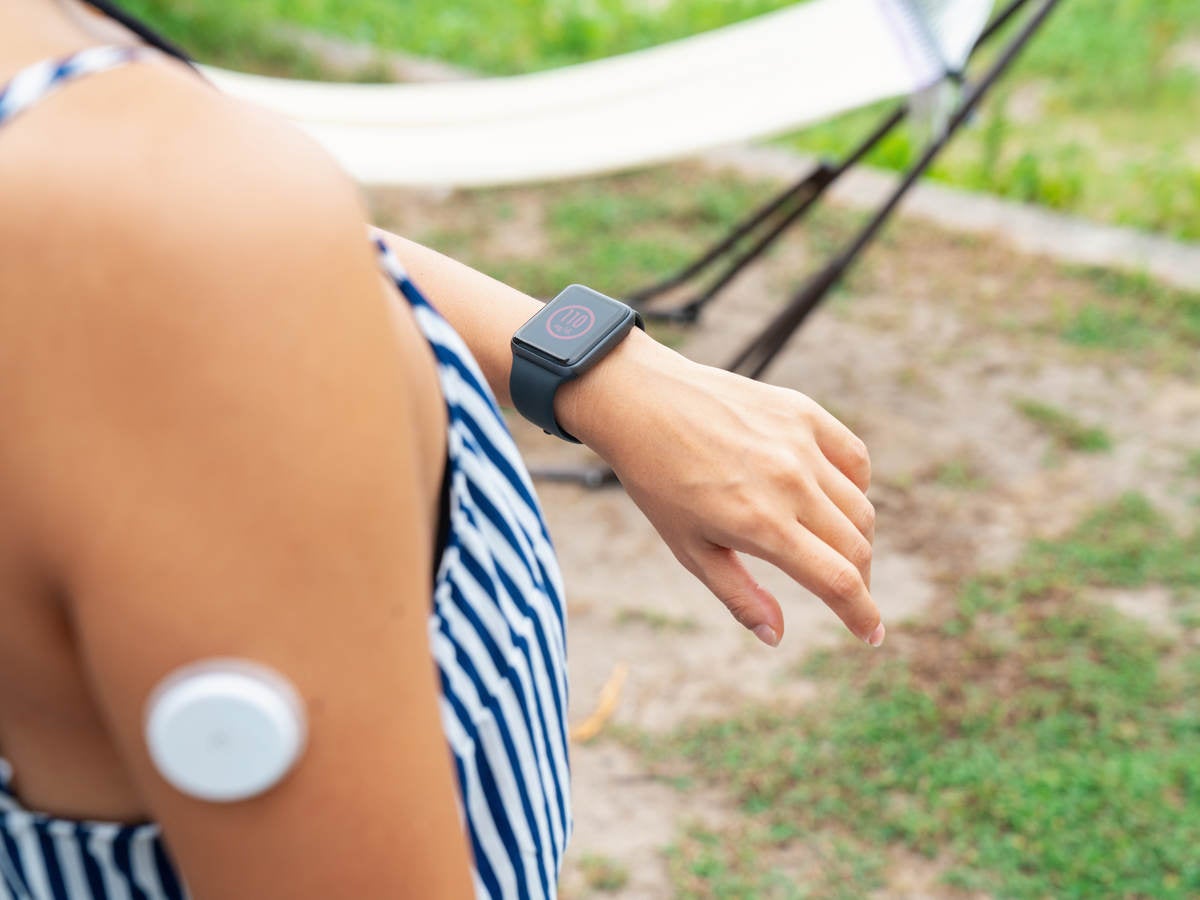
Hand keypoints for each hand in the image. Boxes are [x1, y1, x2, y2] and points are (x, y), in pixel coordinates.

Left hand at [559, 331, 882, 647]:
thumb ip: (738, 596)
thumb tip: (775, 636)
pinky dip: (857, 486)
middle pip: (856, 547)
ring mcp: (800, 444)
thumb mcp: (690, 550)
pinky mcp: (803, 413)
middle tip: (848, 595)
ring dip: (857, 539)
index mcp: (761, 525)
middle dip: (860, 582)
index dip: (863, 615)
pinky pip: (855, 458)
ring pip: (859, 506)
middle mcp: (789, 483)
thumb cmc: (659, 483)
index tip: (873, 635)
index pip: (838, 580)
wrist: (641, 403)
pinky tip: (835, 500)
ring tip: (834, 550)